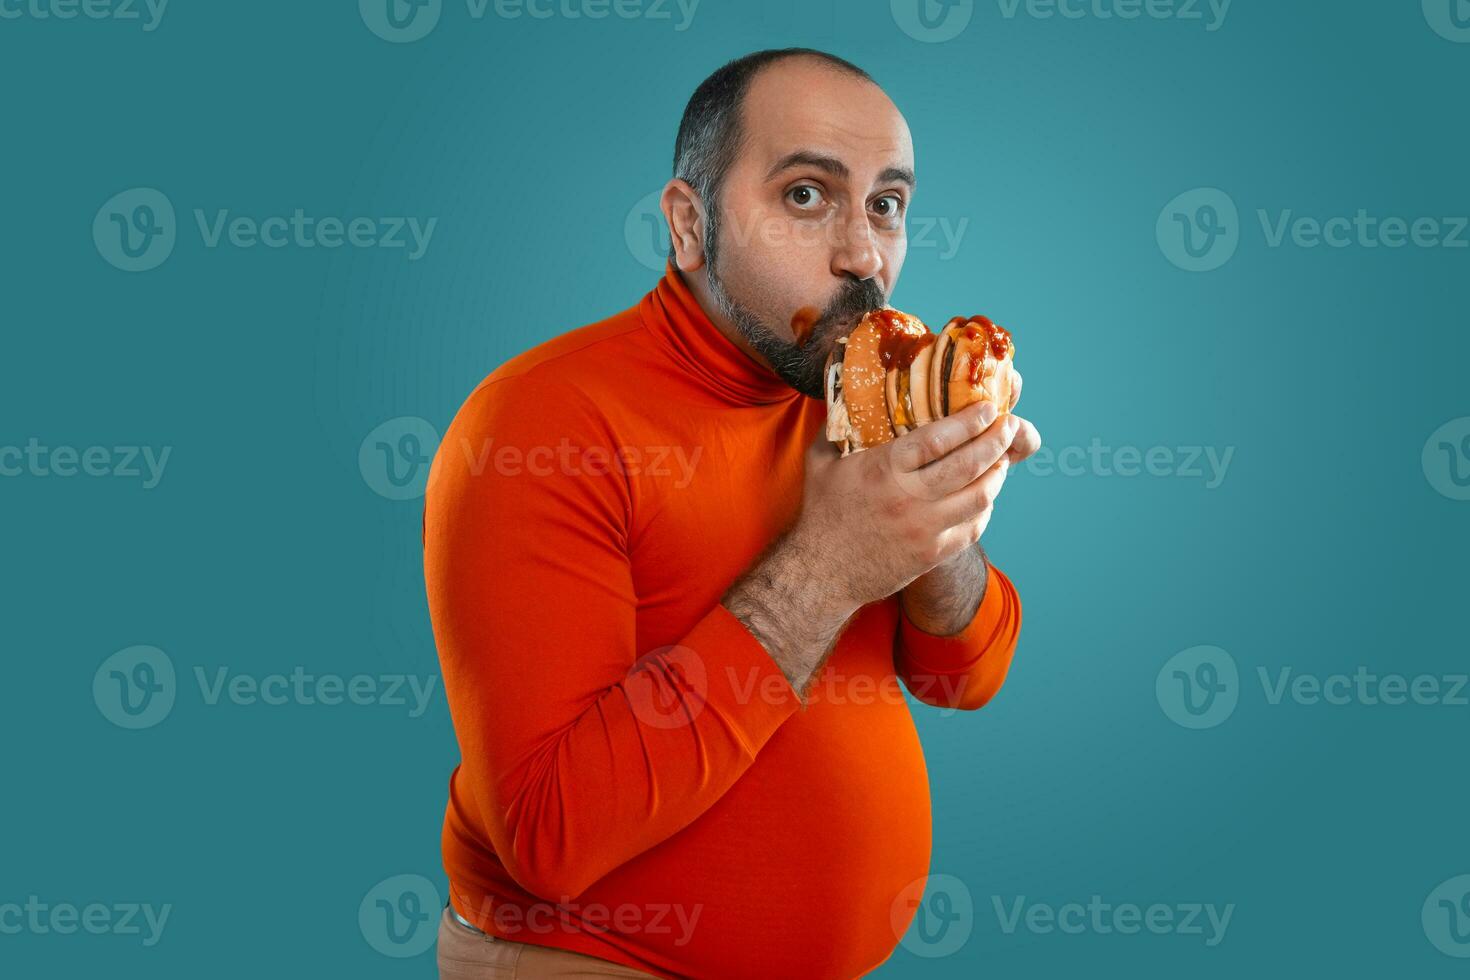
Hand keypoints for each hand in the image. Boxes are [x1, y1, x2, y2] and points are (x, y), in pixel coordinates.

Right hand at [792, 379, 1040, 615]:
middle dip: (996, 441)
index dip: (971, 421)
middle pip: (969, 464)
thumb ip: (837, 425)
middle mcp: (909, 498)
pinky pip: (973, 527)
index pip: (941, 438)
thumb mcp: (820, 461)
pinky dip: (984, 507)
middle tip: (1008, 426)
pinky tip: (984, 494)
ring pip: (980, 496)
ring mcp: (924, 529)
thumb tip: (846, 391)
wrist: (822, 572)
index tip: (988, 408)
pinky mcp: (932, 554)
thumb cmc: (822, 512)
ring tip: (1001, 458)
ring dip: (996, 473)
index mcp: (884, 468)